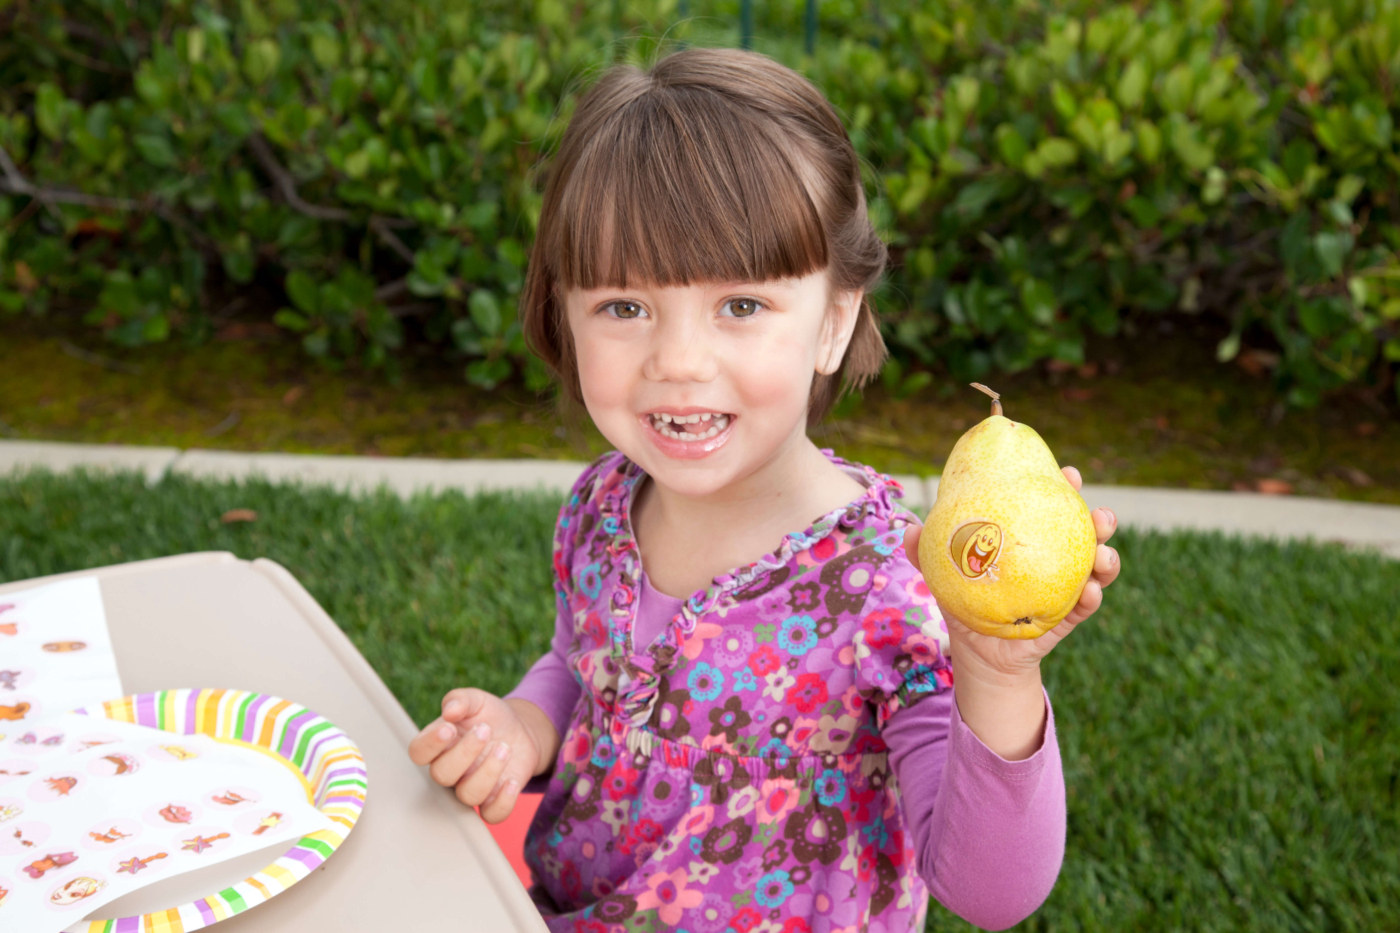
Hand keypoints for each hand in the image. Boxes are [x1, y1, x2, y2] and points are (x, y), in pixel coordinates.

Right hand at [408, 689, 545, 823]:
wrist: (520, 730)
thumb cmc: (490, 716)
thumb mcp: (477, 701)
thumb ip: (461, 700)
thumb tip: (450, 710)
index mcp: (439, 744)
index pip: (418, 752)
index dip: (430, 744)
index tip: (450, 728)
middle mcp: (451, 770)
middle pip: (442, 775)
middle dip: (465, 752)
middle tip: (485, 730)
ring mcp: (471, 786)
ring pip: (468, 796)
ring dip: (488, 772)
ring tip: (505, 747)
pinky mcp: (494, 800)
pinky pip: (492, 815)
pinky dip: (503, 802)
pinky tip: (512, 780)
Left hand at [903, 465, 1120, 678]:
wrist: (977, 651)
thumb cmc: (964, 600)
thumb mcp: (944, 573)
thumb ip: (926, 552)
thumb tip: (910, 530)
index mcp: (1032, 540)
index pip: (1052, 507)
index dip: (1064, 487)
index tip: (1069, 474)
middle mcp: (1056, 559)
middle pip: (1087, 533)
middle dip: (1100, 520)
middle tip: (1098, 514)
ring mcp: (1066, 588)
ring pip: (1098, 568)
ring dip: (1107, 559)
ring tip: (1103, 555)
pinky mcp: (1067, 618)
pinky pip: (1085, 608)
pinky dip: (1091, 598)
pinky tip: (1090, 591)